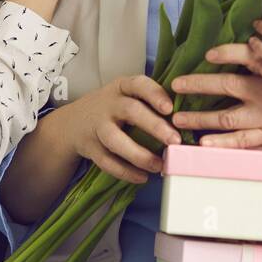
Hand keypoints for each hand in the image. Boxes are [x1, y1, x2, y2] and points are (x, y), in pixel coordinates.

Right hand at [54, 75, 182, 183]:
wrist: (73, 123)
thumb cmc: (113, 108)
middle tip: (175, 141)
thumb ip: (150, 103)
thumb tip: (187, 120)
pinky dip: (125, 172)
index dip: (155, 95)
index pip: (139, 84)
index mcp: (122, 87)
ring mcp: (97, 126)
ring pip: (116, 140)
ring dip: (139, 154)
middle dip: (154, 126)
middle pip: (130, 111)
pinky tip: (142, 177)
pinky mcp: (90, 147)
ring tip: (159, 165)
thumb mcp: (126, 96)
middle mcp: (108, 104)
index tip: (170, 108)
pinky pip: (107, 162)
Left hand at [170, 55, 261, 154]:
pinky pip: (240, 142)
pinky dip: (221, 143)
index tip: (206, 54)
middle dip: (198, 85)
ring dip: (200, 118)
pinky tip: (202, 143)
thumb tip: (250, 45)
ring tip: (177, 118)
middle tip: (175, 85)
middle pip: (226, 86)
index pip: (246, 57)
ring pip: (226, 118)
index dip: (227, 54)